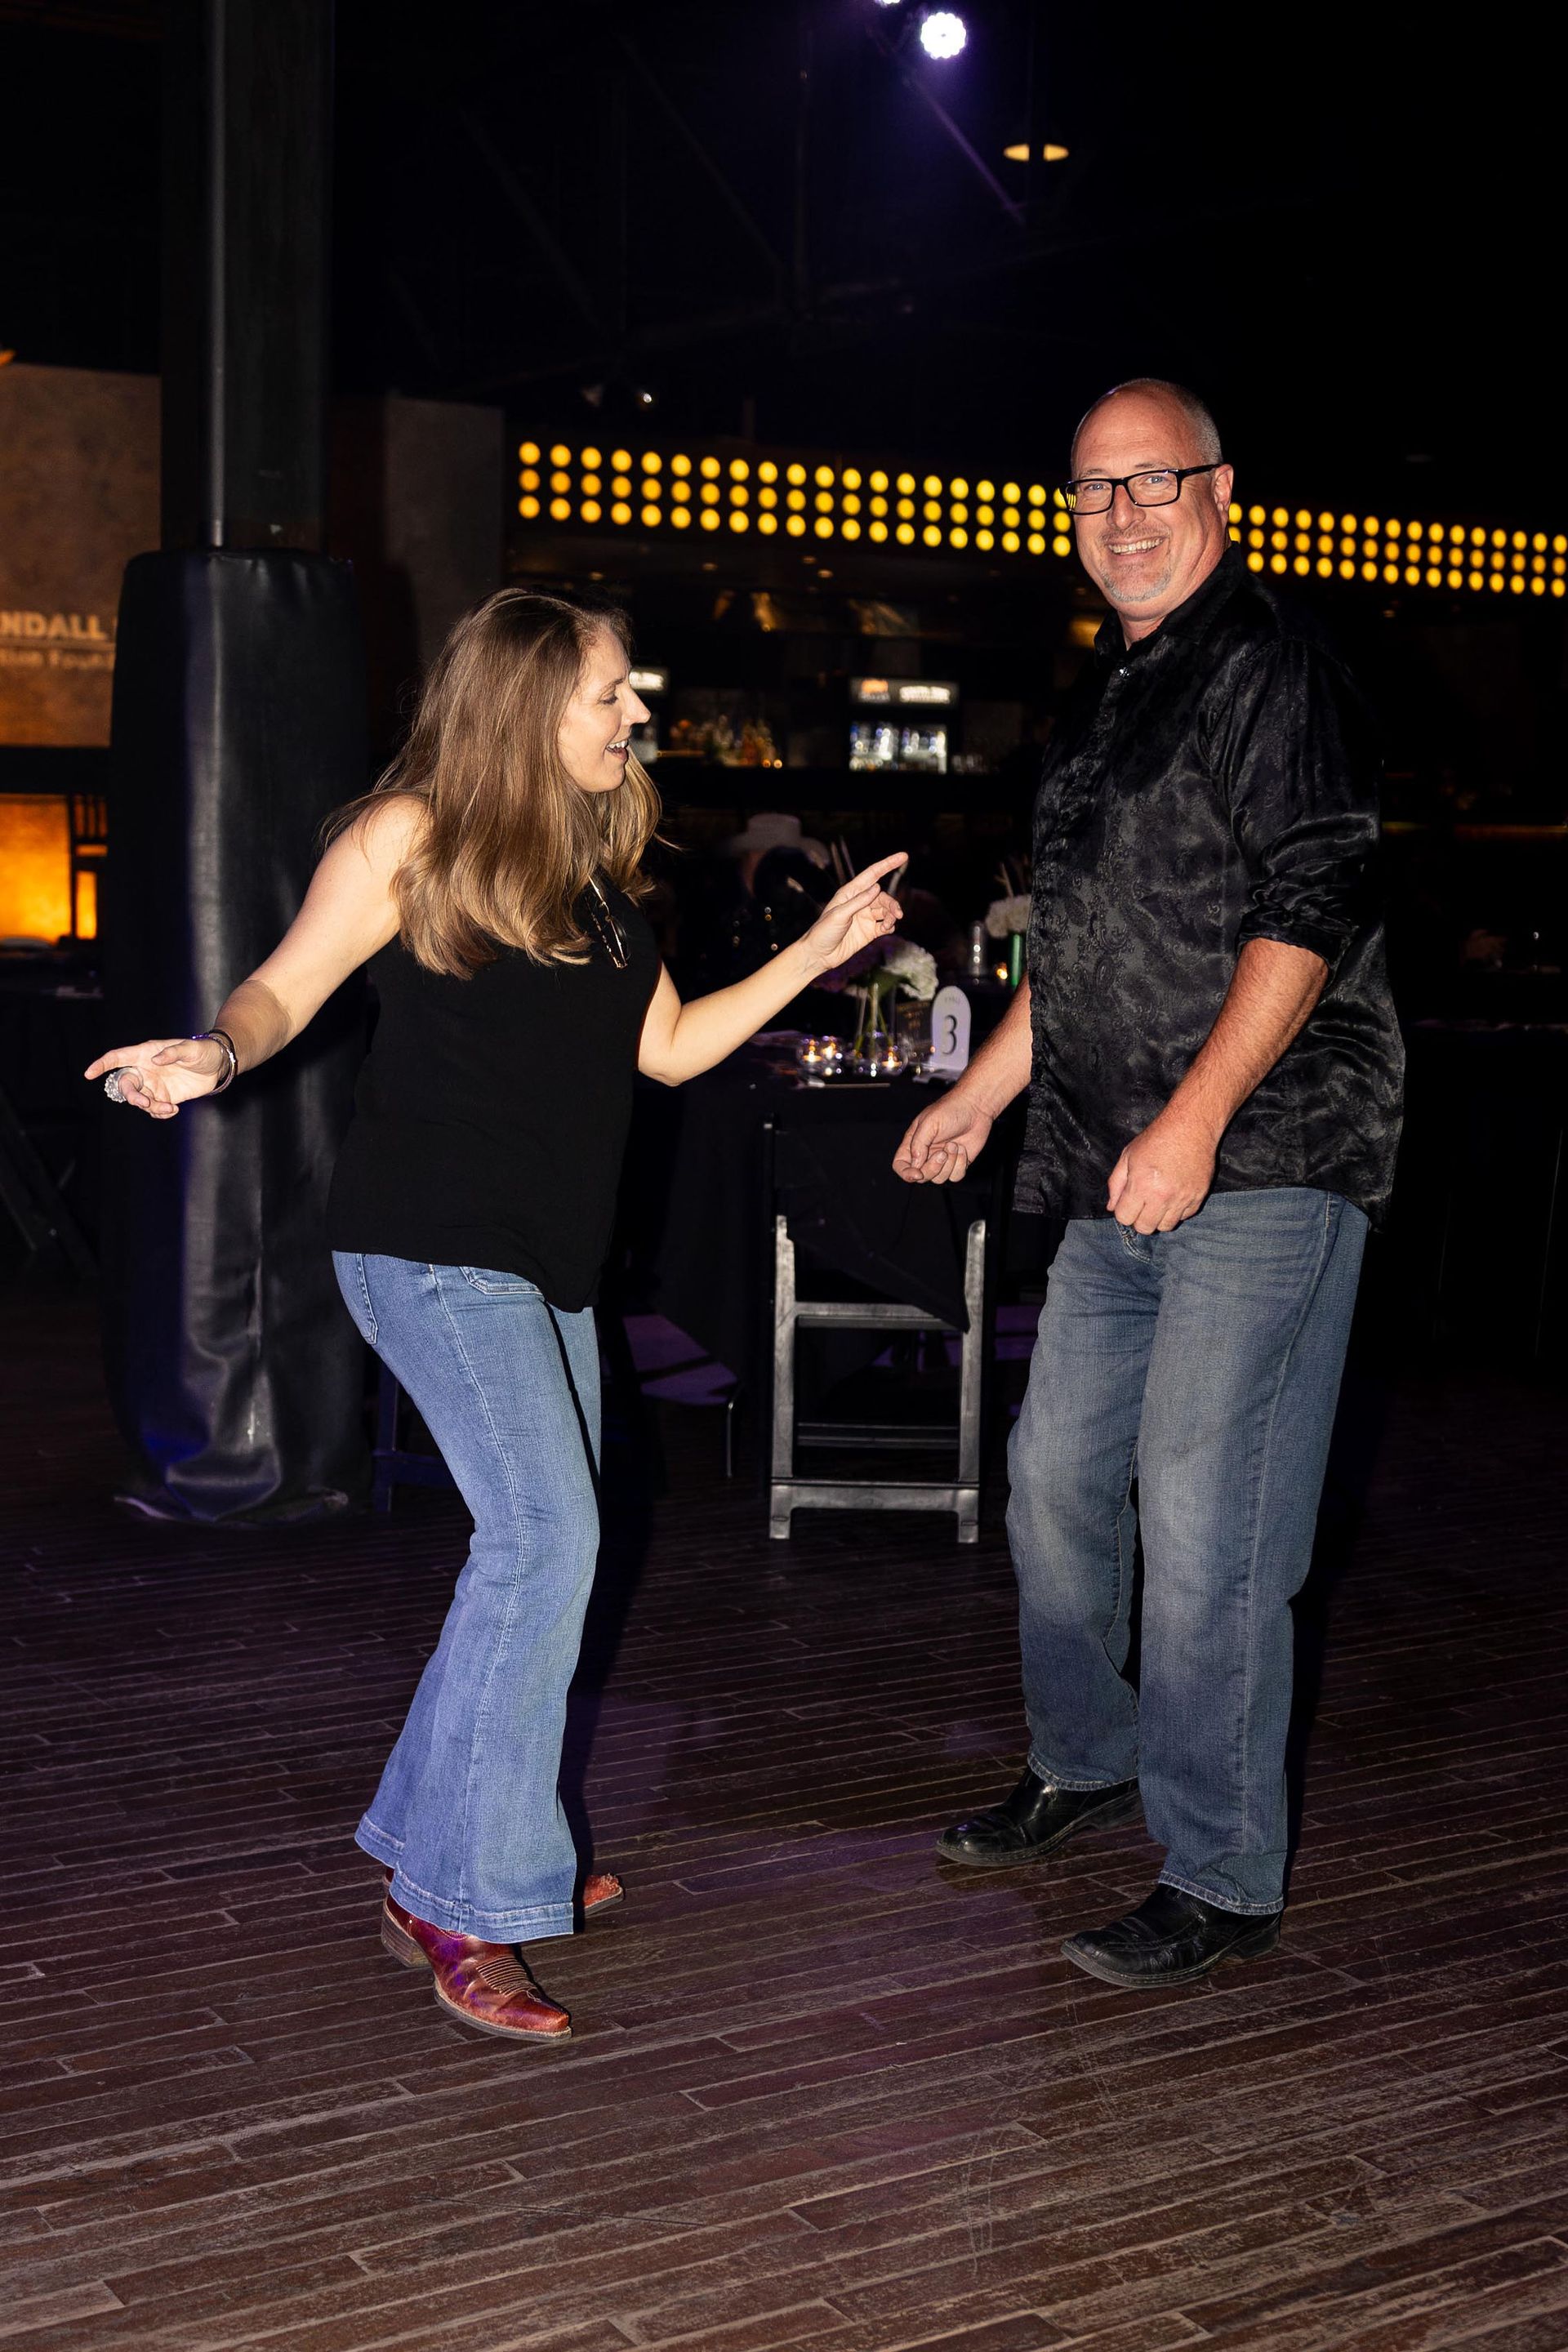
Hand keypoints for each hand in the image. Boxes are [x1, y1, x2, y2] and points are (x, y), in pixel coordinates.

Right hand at [83, 1036, 229, 1119]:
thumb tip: (155, 1060)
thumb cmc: (203, 1050)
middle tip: (146, 1103)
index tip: (89, 1074)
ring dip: (150, 1108)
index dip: (102, 1065)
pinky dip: (159, 1114)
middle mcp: (146, 1070)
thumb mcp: (190, 1049)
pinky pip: (153, 1110)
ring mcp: (154, 1085)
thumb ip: (172, 1053)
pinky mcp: (164, 1097)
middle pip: (125, 1084)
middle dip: (131, 1096)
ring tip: (169, 1108)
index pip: (118, 1058)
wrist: (218, 1065)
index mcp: (146, 1053)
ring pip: (139, 1101)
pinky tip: (173, 1111)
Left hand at [801, 853, 906, 973]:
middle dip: (892, 903)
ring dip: (892, 915)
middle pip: (883, 896)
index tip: (904, 856)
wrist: (819, 955)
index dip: (888, 864)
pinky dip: (889, 926)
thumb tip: (877, 887)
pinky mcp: (869, 931)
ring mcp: (865, 917)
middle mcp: (859, 903)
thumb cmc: (823, 931)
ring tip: (890, 924)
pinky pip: (885, 925)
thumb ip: (859, 901)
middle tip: (897, 914)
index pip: (873, 874)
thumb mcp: (840, 914)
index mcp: (850, 893)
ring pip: (886, 910)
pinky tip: (886, 929)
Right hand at [893, 1089, 993, 1184]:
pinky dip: (960, 1165)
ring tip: (954, 1145)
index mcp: (913, 1143)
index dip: (906, 1173)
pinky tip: (962, 1149)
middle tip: (943, 1153)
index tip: (918, 1173)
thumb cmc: (950, 1110)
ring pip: (939, 1179)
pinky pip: (955, 1176)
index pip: (900, 1165)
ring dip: (949, 1164)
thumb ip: (918, 1144)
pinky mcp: (958, 1163)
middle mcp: (926, 1154)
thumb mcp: (929, 1123)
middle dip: (933, 1168)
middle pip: (921, 1176)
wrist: (976, 1108)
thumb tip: (915, 1165)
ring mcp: (942, 1160)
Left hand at [1106, 1111, 1215, 1231]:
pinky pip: (1184, 1217)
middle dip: (1139, 1219)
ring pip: (1166, 1226)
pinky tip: (1174, 1195)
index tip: (1128, 1203)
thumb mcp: (1128, 1156)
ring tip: (1159, 1200)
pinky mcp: (1199, 1196)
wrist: (1191, 1127)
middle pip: (1145, 1228)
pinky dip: (1177, 1211)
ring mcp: (1182, 1198)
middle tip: (1143, 1204)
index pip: (1125, 1218)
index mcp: (1140, 1185)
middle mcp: (1162, 1196)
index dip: (1123, 1212)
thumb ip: (1116, 1184)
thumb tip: (1111, 1207)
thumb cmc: (1156, 1138)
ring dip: (1159, 1217)